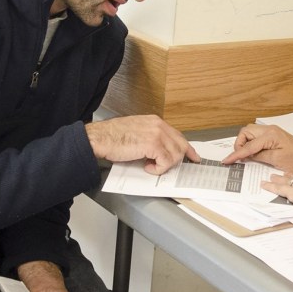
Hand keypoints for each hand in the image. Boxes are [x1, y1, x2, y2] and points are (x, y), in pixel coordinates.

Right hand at [85, 114, 199, 174]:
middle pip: (181, 145)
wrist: (99, 138)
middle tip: (170, 168)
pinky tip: (147, 168)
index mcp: (154, 121)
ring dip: (164, 165)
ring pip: (175, 155)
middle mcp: (158, 125)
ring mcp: (157, 134)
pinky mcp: (153, 144)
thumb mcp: (136, 133)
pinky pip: (165, 162)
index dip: (187, 148)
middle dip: (178, 160)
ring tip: (150, 166)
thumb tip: (159, 153)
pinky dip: (158, 169)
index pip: (178, 135)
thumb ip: (150, 139)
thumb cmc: (111, 137)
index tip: (193, 156)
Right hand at [221, 124, 292, 172]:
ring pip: (249, 133)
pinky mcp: (273, 135)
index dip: (236, 154)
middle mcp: (269, 130)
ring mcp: (271, 131)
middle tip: (239, 157)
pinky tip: (252, 153)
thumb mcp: (276, 160)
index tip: (227, 160)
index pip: (247, 145)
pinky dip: (251, 143)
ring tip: (245, 156)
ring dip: (244, 143)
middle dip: (239, 144)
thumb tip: (245, 155)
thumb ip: (258, 156)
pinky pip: (256, 136)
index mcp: (269, 135)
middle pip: (245, 132)